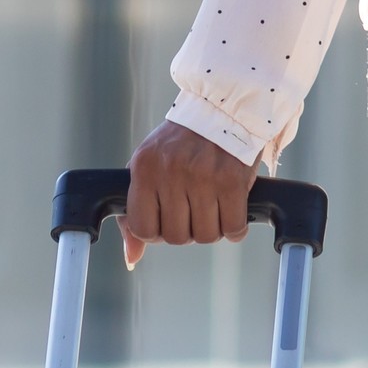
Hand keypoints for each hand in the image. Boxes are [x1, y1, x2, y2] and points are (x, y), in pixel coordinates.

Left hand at [122, 121, 255, 267]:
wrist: (224, 110)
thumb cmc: (182, 144)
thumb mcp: (149, 167)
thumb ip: (136, 211)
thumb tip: (132, 258)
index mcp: (144, 169)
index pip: (142, 229)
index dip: (156, 232)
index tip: (166, 219)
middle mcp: (171, 172)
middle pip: (176, 237)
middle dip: (186, 230)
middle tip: (194, 209)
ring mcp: (203, 177)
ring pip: (205, 236)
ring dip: (212, 229)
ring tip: (213, 205)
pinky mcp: (232, 182)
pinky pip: (233, 229)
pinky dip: (235, 227)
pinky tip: (232, 208)